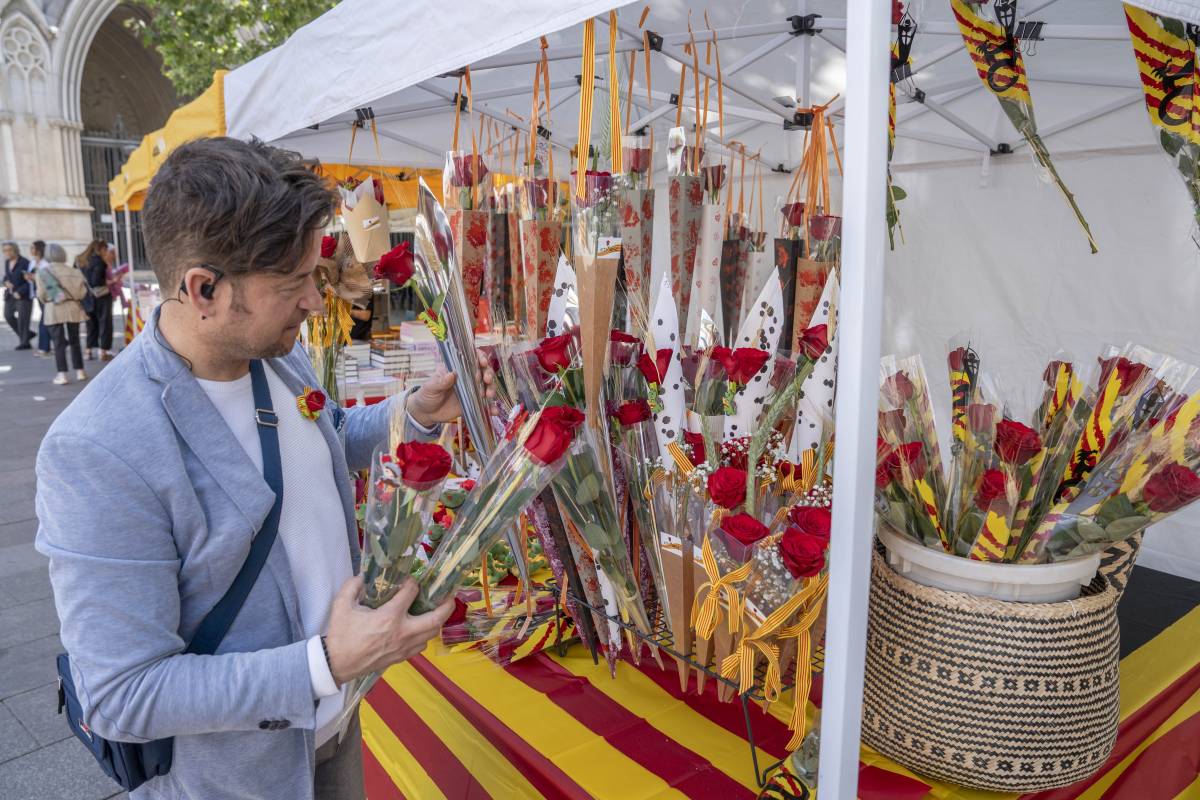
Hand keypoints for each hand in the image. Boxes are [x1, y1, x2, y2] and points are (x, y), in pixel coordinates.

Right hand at [323, 577, 454, 684]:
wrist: (336, 664)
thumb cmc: (341, 634)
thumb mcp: (341, 605)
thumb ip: (352, 586)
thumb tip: (362, 576)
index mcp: (389, 617)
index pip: (411, 593)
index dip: (413, 583)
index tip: (410, 580)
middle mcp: (402, 632)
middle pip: (435, 618)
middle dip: (447, 605)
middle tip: (450, 595)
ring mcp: (404, 646)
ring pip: (431, 633)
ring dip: (437, 621)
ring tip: (436, 610)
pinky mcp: (401, 657)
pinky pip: (421, 645)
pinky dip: (425, 635)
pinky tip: (420, 628)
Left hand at [405, 350, 495, 427]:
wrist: (426, 413)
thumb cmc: (426, 395)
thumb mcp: (430, 387)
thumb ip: (440, 382)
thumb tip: (451, 374)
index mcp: (457, 369)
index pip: (471, 358)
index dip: (479, 357)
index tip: (482, 362)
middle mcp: (466, 378)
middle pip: (483, 371)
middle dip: (488, 374)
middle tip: (487, 380)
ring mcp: (471, 391)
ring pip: (486, 386)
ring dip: (491, 389)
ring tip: (488, 395)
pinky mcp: (472, 404)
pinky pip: (484, 405)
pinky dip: (490, 408)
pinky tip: (494, 412)